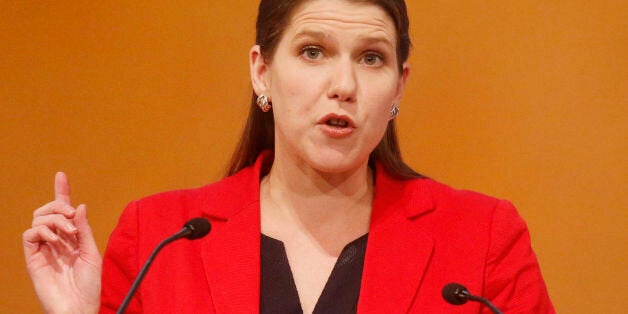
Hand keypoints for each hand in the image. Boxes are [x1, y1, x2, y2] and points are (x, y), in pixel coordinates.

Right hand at [23, 172, 101, 313]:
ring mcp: (44, 248)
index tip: (61, 175)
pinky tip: (55, 239)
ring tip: (68, 233)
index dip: (62, 192)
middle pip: (49, 210)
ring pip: (39, 218)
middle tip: (72, 218)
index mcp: (73, 238)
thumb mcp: (92, 253)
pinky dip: (42, 230)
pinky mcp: (33, 258)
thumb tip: (79, 206)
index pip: (65, 211)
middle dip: (60, 206)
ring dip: (54, 219)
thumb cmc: (89, 285)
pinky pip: (29, 234)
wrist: (78, 307)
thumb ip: (84, 230)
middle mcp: (57, 240)